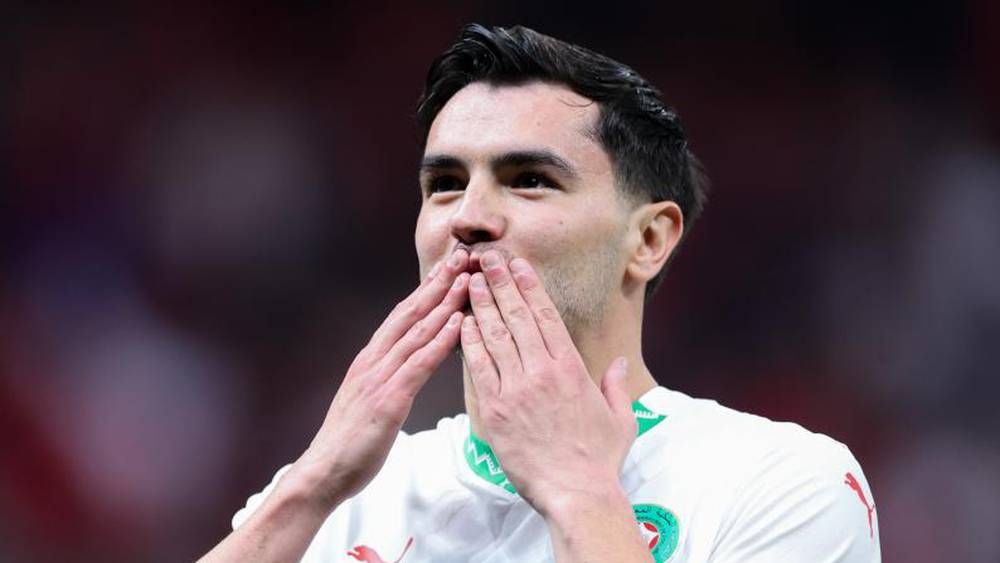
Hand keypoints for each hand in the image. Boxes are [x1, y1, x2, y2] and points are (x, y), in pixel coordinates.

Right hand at [290, 248, 469, 507]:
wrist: (323, 473)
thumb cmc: (350, 442)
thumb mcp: (368, 399)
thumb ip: (386, 377)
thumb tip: (405, 364)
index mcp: (370, 360)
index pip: (403, 315)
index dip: (427, 288)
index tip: (450, 267)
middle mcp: (374, 361)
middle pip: (411, 313)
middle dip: (438, 283)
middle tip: (463, 257)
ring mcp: (379, 378)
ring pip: (417, 332)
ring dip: (445, 303)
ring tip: (467, 279)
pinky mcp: (388, 400)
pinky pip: (418, 364)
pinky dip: (439, 341)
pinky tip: (457, 323)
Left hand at [460, 251, 636, 514]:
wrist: (577, 494)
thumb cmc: (600, 460)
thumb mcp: (621, 420)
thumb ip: (616, 386)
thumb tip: (618, 364)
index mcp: (572, 369)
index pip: (547, 316)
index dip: (530, 286)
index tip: (518, 264)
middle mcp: (544, 371)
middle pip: (518, 317)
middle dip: (502, 283)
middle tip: (487, 258)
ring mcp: (518, 389)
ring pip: (496, 336)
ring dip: (482, 305)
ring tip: (471, 280)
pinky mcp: (497, 410)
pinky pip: (479, 368)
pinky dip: (470, 342)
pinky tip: (462, 322)